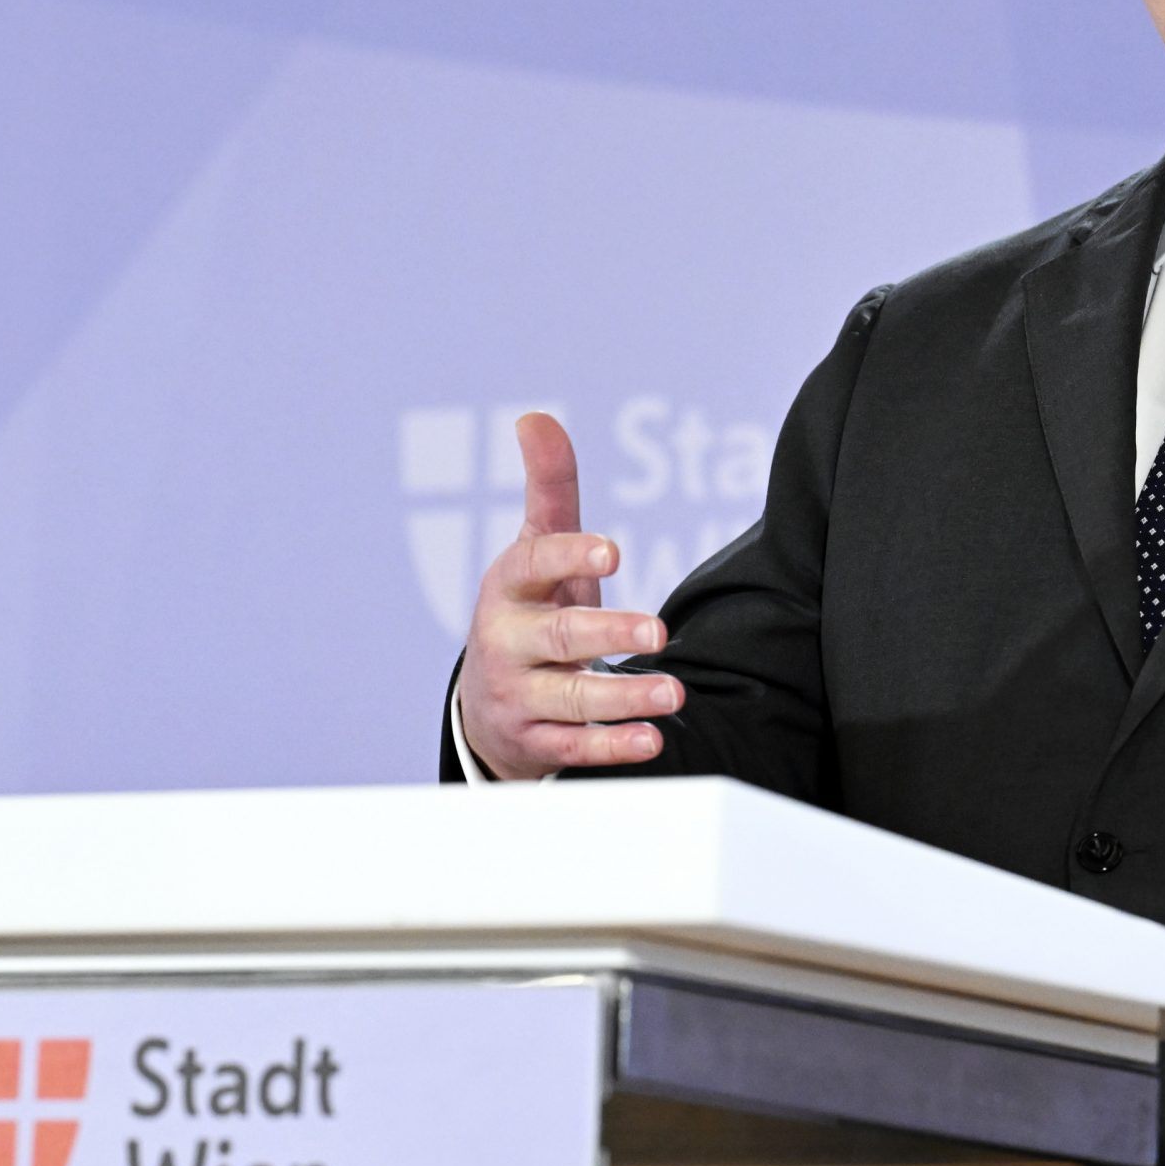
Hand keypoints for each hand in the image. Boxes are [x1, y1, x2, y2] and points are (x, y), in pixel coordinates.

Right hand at [457, 412, 686, 780]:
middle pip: (558, 636)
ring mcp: (519, 695)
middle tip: (658, 632)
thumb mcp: (537, 553)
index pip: (533, 567)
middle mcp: (507, 642)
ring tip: (674, 693)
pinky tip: (651, 739)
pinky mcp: (534, 741)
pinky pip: (573, 747)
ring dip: (622, 696)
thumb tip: (535, 418)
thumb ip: (548, 489)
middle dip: (607, 634)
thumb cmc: (530, 611)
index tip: (614, 551)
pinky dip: (612, 746)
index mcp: (508, 590)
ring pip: (570, 698)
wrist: (490, 703)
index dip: (569, 556)